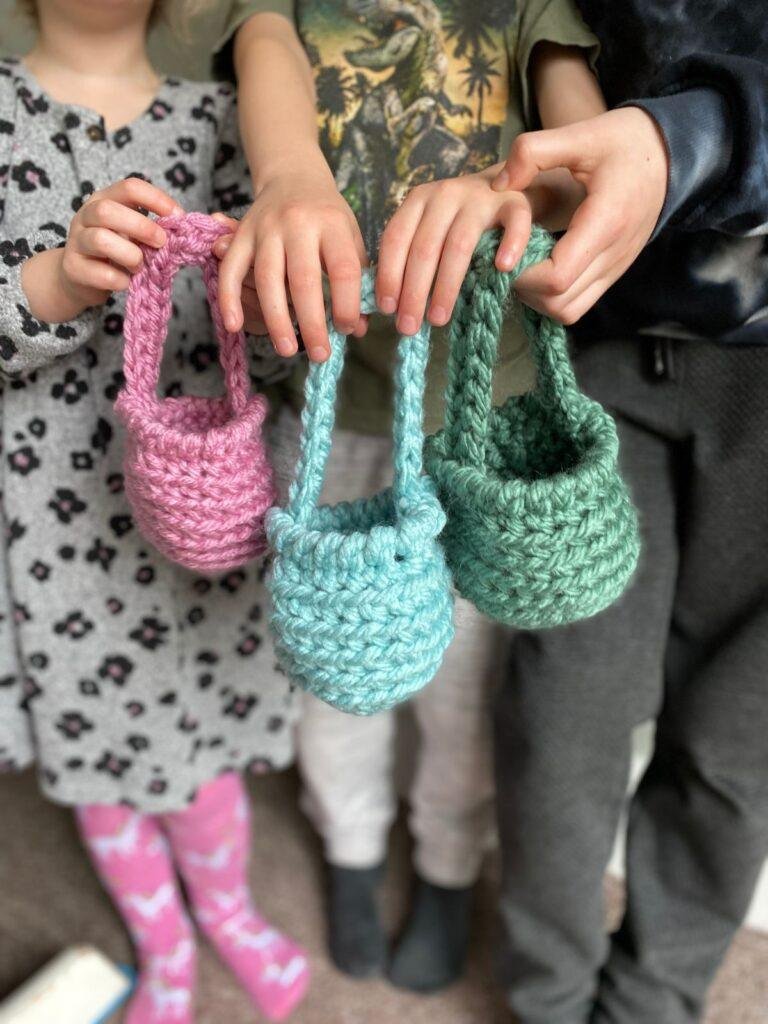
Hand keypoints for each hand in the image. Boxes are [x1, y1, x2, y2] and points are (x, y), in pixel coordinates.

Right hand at [59, 178, 182, 312]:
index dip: (157, 199)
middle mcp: (86, 216)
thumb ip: (152, 228)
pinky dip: (120, 279)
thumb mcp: (133, 234)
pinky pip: (101, 273)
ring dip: (130, 255)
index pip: (130, 187)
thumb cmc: (114, 252)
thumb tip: (183, 229)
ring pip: (100, 240)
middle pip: (107, 210)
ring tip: (140, 266)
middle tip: (161, 242)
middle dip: (141, 227)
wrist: (80, 278)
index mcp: (105, 200)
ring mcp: (76, 242)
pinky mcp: (74, 268)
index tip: (179, 218)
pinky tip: (127, 282)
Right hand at [214, 157, 367, 361]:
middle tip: (320, 354)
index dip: (347, 303)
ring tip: (287, 349)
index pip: (343, 269)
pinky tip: (234, 326)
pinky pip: (230, 269)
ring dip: (276, 319)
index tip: (348, 329)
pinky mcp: (241, 234)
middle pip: (303, 279)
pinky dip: (229, 298)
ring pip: (267, 279)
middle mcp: (297, 223)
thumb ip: (357, 282)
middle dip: (312, 322)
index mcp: (332, 224)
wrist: (293, 178)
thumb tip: (358, 328)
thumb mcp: (350, 240)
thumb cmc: (327, 218)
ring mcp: (265, 228)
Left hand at [376, 166, 536, 335]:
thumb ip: (410, 258)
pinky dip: (510, 245)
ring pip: (460, 244)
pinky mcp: (515, 202)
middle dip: (414, 292)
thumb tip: (391, 308)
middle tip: (408, 327)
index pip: (396, 238)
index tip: (387, 309)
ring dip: (446, 285)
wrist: (501, 189)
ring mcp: (480, 198)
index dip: (389, 275)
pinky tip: (503, 269)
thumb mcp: (428, 231)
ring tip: (438, 319)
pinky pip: (515, 224)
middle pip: (425, 248)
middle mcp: (446, 195)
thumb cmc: (456, 224)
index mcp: (418, 200)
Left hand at [492, 107, 668, 323]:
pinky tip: (538, 267)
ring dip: (536, 297)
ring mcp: (615, 269)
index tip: (504, 249)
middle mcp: (613, 255)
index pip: (556, 277)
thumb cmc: (623, 142)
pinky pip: (577, 303)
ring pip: (567, 311)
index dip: (522, 273)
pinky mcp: (613, 274)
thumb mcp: (580, 132)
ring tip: (521, 263)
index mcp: (605, 222)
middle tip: (506, 257)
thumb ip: (534, 151)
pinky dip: (552, 296)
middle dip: (523, 287)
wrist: (670, 155)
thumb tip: (499, 184)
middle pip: (558, 302)